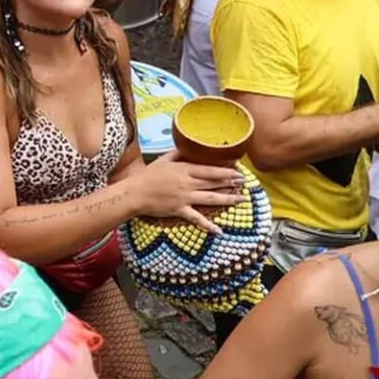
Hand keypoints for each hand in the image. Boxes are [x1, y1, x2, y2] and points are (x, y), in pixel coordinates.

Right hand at [129, 150, 245, 233]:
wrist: (135, 193)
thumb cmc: (147, 176)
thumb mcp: (162, 160)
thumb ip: (177, 153)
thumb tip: (188, 147)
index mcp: (183, 170)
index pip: (209, 170)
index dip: (225, 171)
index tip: (238, 171)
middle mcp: (187, 183)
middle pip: (213, 183)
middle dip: (230, 183)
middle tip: (244, 182)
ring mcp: (184, 198)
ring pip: (210, 198)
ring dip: (227, 199)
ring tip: (240, 199)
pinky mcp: (179, 210)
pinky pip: (196, 219)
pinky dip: (208, 225)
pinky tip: (219, 230)